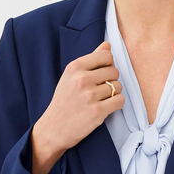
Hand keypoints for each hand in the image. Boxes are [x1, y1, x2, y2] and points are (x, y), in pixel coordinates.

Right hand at [31, 41, 124, 173]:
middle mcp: (82, 79)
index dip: (108, 65)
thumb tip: (107, 45)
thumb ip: (90, 60)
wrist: (53, 128)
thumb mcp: (71, 77)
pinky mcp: (98, 111)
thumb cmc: (63, 102)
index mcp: (75, 67)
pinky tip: (106, 107)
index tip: (101, 74)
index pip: (106, 56)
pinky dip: (116, 104)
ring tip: (100, 99)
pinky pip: (120, 100)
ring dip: (113, 94)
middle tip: (100, 90)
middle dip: (111, 81)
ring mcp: (90, 95)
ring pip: (118, 87)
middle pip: (114, 72)